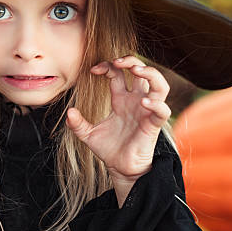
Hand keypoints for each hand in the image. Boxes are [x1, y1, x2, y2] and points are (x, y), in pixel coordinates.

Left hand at [66, 55, 170, 181]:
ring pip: (160, 85)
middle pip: (142, 71)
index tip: (93, 70)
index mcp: (120, 99)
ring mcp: (146, 111)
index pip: (118, 73)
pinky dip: (156, 104)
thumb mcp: (88, 135)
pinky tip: (144, 102)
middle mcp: (135, 101)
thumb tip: (68, 112)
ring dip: (150, 73)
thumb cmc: (109, 149)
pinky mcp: (153, 125)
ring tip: (136, 71)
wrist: (121, 169)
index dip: (107, 66)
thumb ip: (77, 124)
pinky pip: (162, 110)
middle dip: (131, 61)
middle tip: (117, 62)